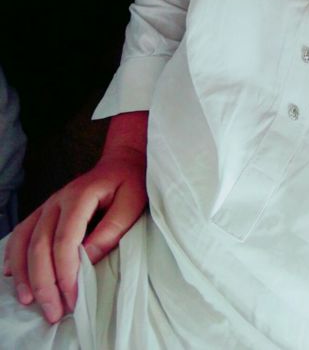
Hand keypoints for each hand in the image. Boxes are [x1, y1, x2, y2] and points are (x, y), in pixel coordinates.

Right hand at [2, 146, 146, 323]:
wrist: (121, 162)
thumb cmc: (129, 184)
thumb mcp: (131, 204)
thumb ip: (110, 231)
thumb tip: (87, 259)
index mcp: (79, 196)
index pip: (64, 240)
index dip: (65, 272)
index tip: (72, 297)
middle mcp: (57, 201)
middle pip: (40, 246)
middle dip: (44, 283)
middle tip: (54, 311)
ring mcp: (47, 205)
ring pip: (25, 242)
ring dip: (24, 274)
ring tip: (29, 301)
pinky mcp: (44, 211)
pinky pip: (21, 233)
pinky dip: (13, 255)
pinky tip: (12, 274)